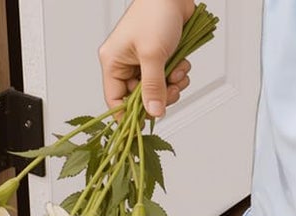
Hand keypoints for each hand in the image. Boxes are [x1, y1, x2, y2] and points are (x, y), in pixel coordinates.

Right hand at [99, 0, 195, 117]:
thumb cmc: (155, 12)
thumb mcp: (152, 54)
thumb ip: (153, 87)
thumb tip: (154, 112)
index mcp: (114, 62)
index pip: (115, 101)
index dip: (129, 116)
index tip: (145, 123)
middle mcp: (126, 64)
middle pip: (139, 99)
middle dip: (158, 97)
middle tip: (170, 91)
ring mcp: (143, 61)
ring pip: (156, 90)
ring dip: (171, 86)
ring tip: (178, 71)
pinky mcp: (159, 58)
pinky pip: (167, 79)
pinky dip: (177, 75)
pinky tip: (182, 64)